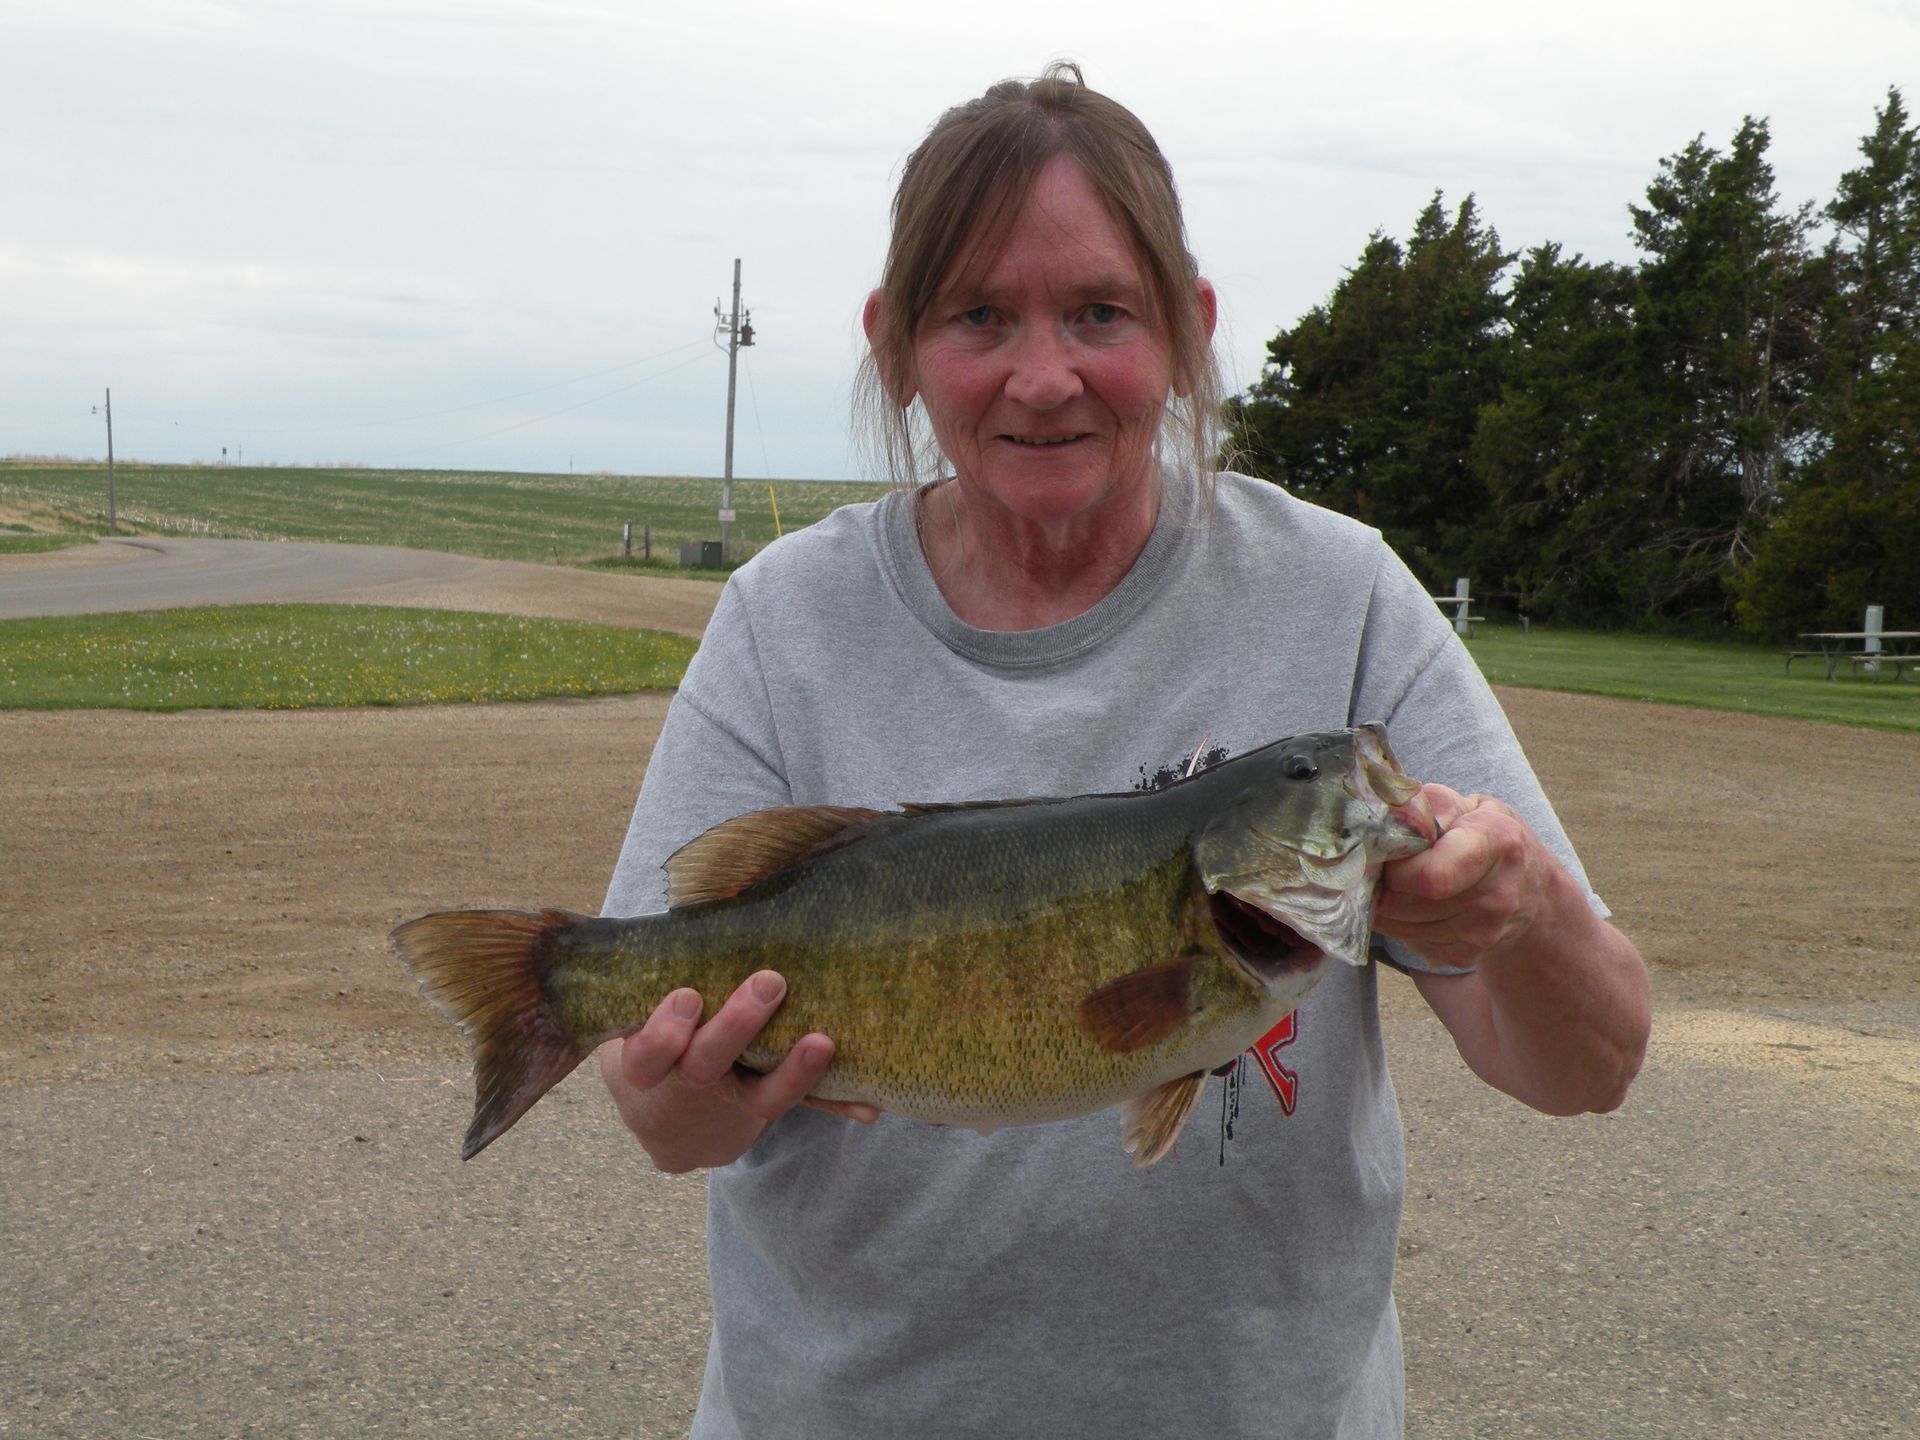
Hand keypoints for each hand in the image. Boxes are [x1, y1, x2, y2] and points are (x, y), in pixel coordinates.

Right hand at [599, 970, 877, 1172]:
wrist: (673, 1112)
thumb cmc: (664, 1031)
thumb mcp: (647, 1008)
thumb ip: (675, 967)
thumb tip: (723, 890)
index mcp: (652, 1062)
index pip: (647, 1056)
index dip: (664, 1031)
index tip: (689, 994)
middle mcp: (691, 1083)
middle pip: (707, 1064)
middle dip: (736, 1026)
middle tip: (770, 982)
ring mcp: (733, 1098)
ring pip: (761, 1096)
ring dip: (794, 1071)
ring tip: (822, 1041)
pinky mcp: (768, 1106)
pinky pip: (802, 1107)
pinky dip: (835, 1103)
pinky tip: (868, 1104)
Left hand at [1373, 785, 1550, 970]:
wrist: (1534, 894)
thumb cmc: (1490, 839)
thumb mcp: (1471, 806)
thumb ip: (1430, 804)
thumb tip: (1387, 823)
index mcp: (1499, 843)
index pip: (1431, 876)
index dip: (1397, 868)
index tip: (1391, 853)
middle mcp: (1497, 894)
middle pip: (1406, 904)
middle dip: (1383, 886)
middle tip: (1384, 869)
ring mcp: (1483, 932)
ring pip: (1402, 928)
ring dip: (1386, 908)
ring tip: (1400, 884)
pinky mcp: (1466, 956)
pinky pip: (1411, 942)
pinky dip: (1402, 925)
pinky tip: (1418, 905)